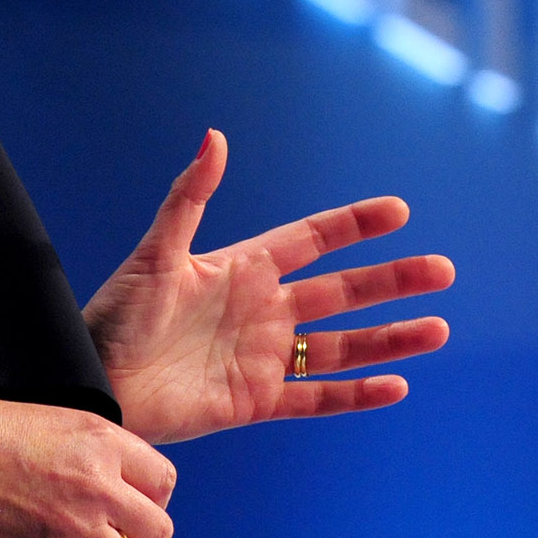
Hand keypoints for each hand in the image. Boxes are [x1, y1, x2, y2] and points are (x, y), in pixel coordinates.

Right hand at [0, 389, 176, 537]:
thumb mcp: (67, 423)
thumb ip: (108, 452)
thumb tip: (133, 482)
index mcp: (104, 443)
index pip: (165, 481)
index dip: (156, 495)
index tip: (142, 499)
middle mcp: (98, 486)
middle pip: (158, 529)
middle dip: (147, 534)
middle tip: (127, 531)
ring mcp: (73, 528)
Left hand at [83, 130, 453, 444]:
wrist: (95, 383)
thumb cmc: (115, 315)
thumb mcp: (156, 253)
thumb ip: (190, 198)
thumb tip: (215, 137)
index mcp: (243, 268)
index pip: (313, 239)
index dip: (355, 224)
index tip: (399, 211)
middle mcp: (262, 309)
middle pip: (343, 291)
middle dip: (393, 281)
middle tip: (442, 271)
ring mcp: (262, 356)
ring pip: (342, 345)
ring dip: (389, 338)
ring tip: (438, 330)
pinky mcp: (255, 401)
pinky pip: (315, 396)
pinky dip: (356, 394)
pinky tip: (395, 385)